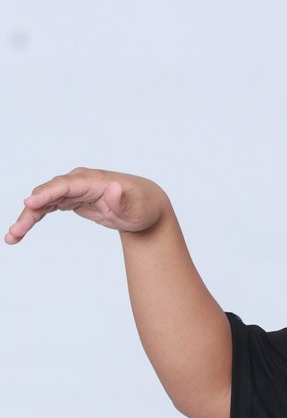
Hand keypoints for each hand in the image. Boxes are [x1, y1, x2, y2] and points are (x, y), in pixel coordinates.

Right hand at [5, 169, 168, 243]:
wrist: (143, 207)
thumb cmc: (141, 206)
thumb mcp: (137, 208)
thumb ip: (123, 200)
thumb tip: (113, 188)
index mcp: (92, 181)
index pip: (65, 186)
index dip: (47, 194)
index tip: (30, 203)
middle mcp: (78, 182)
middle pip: (48, 194)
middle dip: (30, 211)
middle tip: (16, 231)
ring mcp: (72, 191)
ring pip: (43, 202)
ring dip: (26, 218)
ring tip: (12, 237)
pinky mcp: (70, 201)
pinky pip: (46, 208)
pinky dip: (33, 219)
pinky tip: (20, 233)